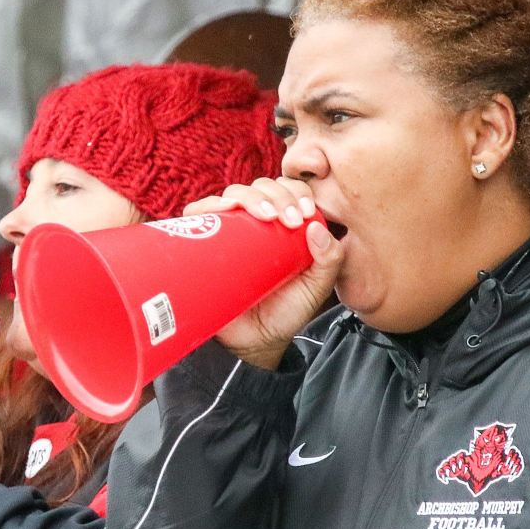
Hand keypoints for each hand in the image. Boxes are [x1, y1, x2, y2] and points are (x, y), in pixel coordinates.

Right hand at [183, 177, 343, 369]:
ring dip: (252, 196)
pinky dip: (213, 204)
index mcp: (282, 224)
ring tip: (268, 217)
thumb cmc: (285, 311)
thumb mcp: (317, 287)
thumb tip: (317, 227)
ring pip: (234, 193)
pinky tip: (230, 210)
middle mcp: (253, 222)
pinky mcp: (201, 241)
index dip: (297, 191)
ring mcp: (226, 230)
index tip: (306, 213)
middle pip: (261, 186)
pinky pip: (199, 212)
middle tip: (291, 219)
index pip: (288, 189)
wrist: (255, 342)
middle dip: (279, 195)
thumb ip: (330, 260)